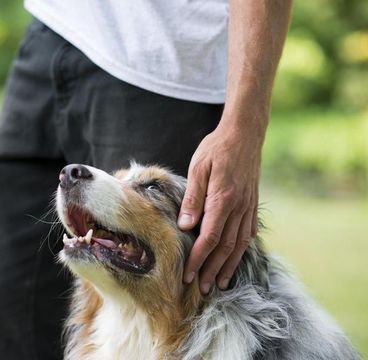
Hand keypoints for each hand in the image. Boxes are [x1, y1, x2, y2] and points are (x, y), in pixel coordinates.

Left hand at [178, 122, 261, 293]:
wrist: (245, 134)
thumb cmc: (216, 148)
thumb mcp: (199, 168)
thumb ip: (193, 198)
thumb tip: (185, 226)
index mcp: (222, 200)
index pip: (208, 238)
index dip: (198, 259)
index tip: (188, 275)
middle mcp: (238, 207)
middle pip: (225, 247)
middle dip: (212, 270)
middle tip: (202, 288)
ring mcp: (248, 206)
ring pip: (239, 244)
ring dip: (229, 266)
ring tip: (221, 282)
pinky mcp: (253, 203)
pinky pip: (248, 231)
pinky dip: (242, 249)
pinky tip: (237, 257)